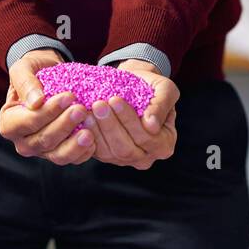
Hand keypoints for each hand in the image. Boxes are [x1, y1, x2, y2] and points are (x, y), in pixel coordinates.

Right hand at [0, 48, 95, 163]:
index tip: (68, 96)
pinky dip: (83, 152)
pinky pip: (72, 159)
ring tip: (89, 132)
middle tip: (81, 110)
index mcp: (9, 123)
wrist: (51, 78)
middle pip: (43, 141)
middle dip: (64, 126)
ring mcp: (42, 150)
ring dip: (74, 145)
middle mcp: (23, 141)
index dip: (48, 112)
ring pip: (57, 155)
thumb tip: (35, 102)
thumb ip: (26, 83)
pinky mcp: (60, 153)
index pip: (28, 123)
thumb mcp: (24, 68)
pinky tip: (94, 138)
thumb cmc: (34, 72)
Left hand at [46, 59, 179, 169]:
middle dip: (111, 126)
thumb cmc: (152, 88)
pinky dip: (89, 136)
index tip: (115, 100)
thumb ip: (162, 106)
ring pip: (110, 152)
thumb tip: (152, 125)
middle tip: (98, 104)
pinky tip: (83, 119)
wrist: (134, 88)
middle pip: (126, 149)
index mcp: (164, 144)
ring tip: (89, 110)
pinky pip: (97, 152)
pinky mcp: (108, 156)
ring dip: (98, 131)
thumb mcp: (165, 90)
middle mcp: (146, 157)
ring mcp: (125, 160)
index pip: (147, 138)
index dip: (130, 121)